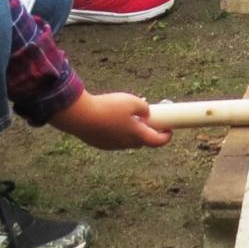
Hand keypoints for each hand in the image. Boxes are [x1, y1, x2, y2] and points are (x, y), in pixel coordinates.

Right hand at [50, 90, 170, 150]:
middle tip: (146, 118)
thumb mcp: (132, 101)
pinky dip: (116, 130)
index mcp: (136, 135)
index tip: (168, 129)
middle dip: (146, 131)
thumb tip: (146, 114)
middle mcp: (125, 144)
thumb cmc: (108, 108)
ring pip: (126, 140)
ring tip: (126, 114)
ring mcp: (111, 145)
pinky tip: (111, 118)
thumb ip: (144, 108)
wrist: (80, 116)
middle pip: (141, 141)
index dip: (166, 137)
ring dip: (130, 131)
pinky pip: (113, 138)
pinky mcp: (99, 143)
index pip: (157, 142)